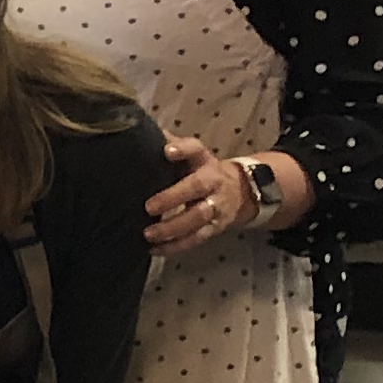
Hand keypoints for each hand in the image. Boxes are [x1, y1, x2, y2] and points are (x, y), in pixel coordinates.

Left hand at [144, 134, 260, 253]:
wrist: (241, 190)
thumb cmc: (201, 170)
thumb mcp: (191, 156)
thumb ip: (170, 145)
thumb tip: (141, 132)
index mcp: (203, 160)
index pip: (196, 149)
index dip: (183, 149)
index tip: (167, 151)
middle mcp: (213, 181)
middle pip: (196, 187)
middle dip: (173, 197)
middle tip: (148, 207)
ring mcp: (216, 206)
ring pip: (197, 218)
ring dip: (172, 228)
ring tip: (148, 234)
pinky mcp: (215, 227)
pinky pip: (196, 239)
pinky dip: (176, 246)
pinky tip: (155, 250)